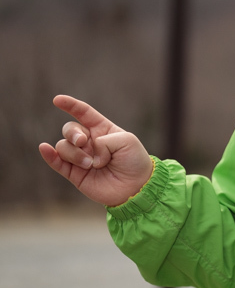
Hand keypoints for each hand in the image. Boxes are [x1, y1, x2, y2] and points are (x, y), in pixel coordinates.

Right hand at [37, 95, 153, 207]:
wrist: (137, 186)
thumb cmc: (135, 161)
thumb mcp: (127, 141)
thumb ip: (104, 140)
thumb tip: (87, 152)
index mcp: (102, 129)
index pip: (83, 113)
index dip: (70, 105)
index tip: (57, 100)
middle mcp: (89, 142)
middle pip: (69, 129)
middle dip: (73, 133)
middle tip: (83, 142)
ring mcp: (80, 157)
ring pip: (63, 146)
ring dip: (76, 154)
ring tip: (92, 164)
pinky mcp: (74, 173)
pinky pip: (56, 162)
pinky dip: (49, 155)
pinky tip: (45, 149)